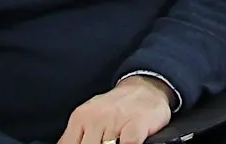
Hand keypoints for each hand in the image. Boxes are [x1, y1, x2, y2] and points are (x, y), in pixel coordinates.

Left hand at [56, 75, 173, 143]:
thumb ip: (77, 135)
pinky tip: (126, 143)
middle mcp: (96, 118)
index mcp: (80, 117)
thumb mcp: (90, 116)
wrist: (148, 87)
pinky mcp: (136, 125)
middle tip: (103, 143)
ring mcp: (116, 121)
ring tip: (113, 142)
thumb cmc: (118, 106)